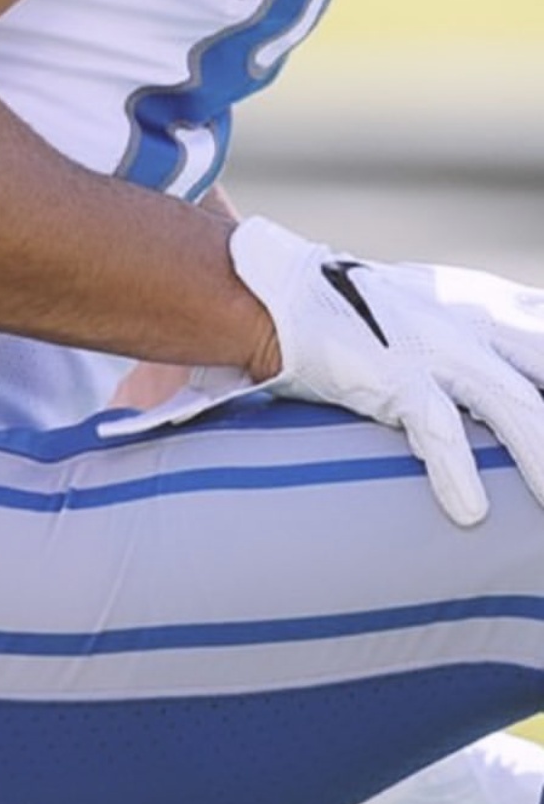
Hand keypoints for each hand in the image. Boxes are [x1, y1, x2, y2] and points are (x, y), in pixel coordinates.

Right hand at [228, 216, 543, 526]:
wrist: (286, 292)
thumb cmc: (368, 310)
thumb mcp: (441, 307)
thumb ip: (486, 331)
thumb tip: (515, 363)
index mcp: (486, 303)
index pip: (543, 329)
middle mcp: (470, 319)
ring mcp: (434, 346)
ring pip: (510, 403)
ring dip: (540, 450)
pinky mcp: (393, 375)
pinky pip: (436, 428)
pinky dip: (456, 470)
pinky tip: (471, 511)